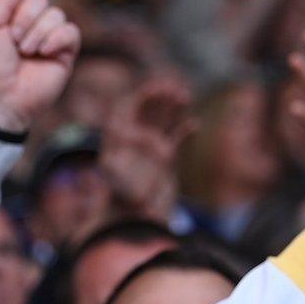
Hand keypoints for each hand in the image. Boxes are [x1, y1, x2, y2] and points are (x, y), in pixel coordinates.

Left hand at [0, 0, 81, 132]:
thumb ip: (3, 0)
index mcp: (5, 16)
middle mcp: (28, 24)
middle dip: (24, 18)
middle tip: (12, 43)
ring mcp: (47, 38)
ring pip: (55, 14)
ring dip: (36, 33)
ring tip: (25, 54)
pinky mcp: (64, 53)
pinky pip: (70, 31)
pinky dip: (55, 39)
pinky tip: (43, 54)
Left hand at [99, 77, 194, 221]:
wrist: (134, 215)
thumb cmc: (119, 195)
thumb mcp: (111, 173)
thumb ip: (113, 150)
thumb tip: (115, 133)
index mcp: (118, 137)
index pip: (127, 108)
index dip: (140, 96)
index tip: (153, 90)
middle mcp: (135, 139)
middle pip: (147, 109)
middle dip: (159, 96)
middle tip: (172, 88)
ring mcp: (151, 146)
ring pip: (164, 120)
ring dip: (173, 107)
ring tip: (184, 96)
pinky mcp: (166, 158)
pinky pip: (177, 138)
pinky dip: (185, 130)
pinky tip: (194, 125)